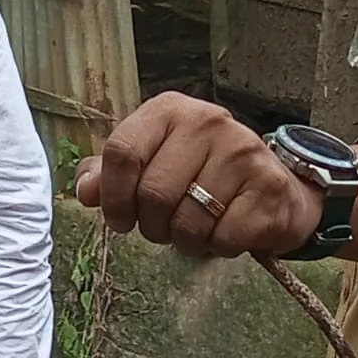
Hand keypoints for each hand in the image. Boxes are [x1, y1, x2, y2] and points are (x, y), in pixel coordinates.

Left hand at [73, 92, 321, 257]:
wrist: (273, 186)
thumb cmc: (202, 174)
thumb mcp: (154, 161)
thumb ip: (112, 173)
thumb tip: (84, 190)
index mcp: (170, 110)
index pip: (122, 152)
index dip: (113, 196)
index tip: (120, 219)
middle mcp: (208, 121)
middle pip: (152, 194)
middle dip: (152, 226)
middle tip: (165, 227)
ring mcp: (242, 151)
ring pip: (187, 222)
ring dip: (185, 241)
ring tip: (197, 227)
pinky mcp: (269, 186)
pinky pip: (222, 238)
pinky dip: (217, 247)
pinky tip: (227, 230)